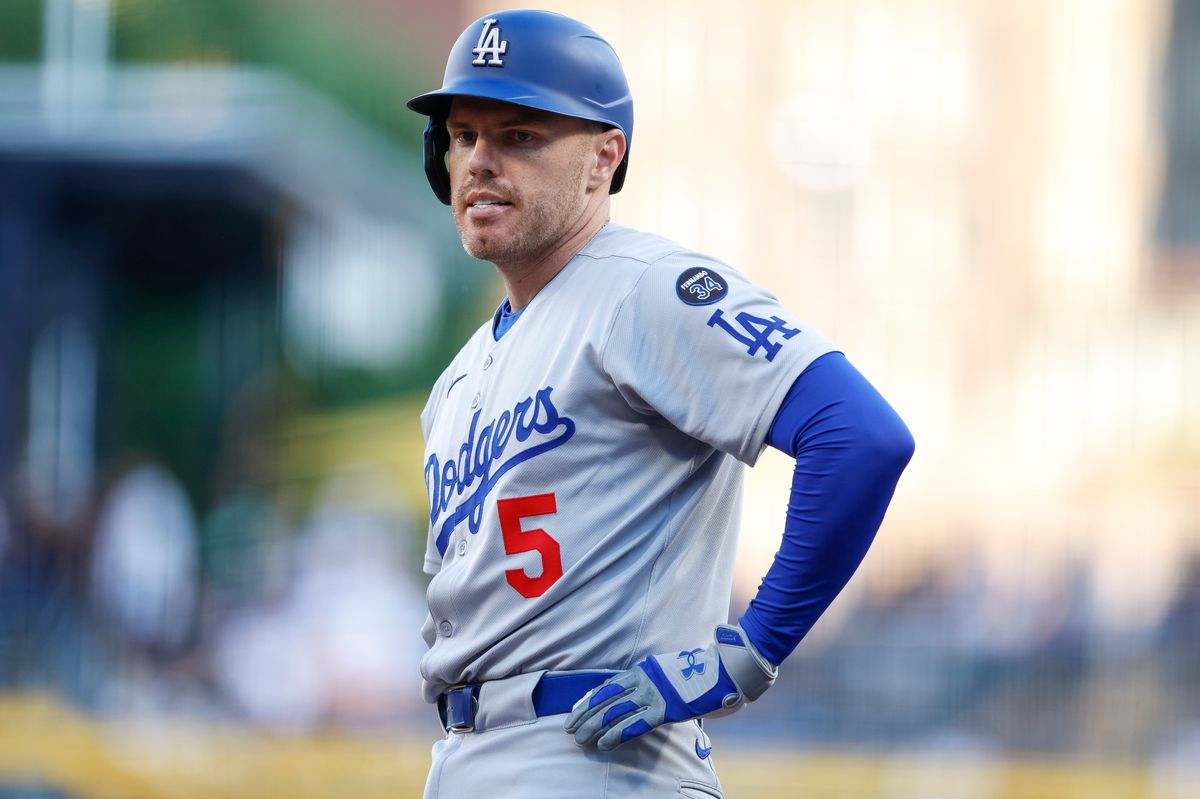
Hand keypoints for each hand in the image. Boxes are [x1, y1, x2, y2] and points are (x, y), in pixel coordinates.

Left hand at [564, 623, 776, 750]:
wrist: (721, 670)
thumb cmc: (696, 674)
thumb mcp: (666, 673)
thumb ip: (649, 683)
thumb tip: (635, 699)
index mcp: (642, 671)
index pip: (607, 686)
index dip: (588, 700)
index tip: (574, 711)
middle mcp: (643, 681)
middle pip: (606, 699)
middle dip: (585, 715)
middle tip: (570, 728)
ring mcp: (653, 695)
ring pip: (615, 712)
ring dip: (595, 727)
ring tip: (581, 738)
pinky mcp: (664, 709)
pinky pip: (635, 724)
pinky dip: (617, 734)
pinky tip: (605, 743)